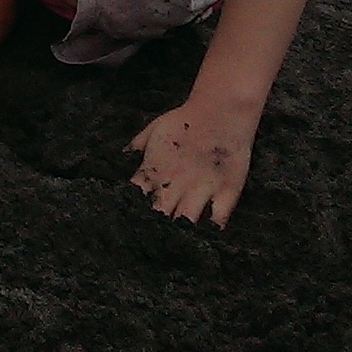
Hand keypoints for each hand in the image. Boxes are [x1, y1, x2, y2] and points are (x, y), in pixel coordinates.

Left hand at [127, 97, 258, 225]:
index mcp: (155, 171)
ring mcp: (202, 189)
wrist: (221, 109)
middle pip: (160, 215)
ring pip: (186, 222)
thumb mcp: (154, 129)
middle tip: (153, 238)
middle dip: (155, 228)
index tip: (130, 221)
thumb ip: (138, 145)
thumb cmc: (185, 119)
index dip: (133, 211)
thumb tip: (123, 156)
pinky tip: (207, 236)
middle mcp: (176, 183)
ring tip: (177, 242)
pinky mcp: (228, 191)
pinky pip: (218, 219)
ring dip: (181, 231)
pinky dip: (212, 229)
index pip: (137, 198)